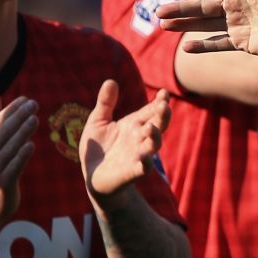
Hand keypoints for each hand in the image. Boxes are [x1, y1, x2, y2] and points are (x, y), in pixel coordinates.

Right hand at [0, 91, 37, 229]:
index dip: (11, 109)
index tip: (26, 99)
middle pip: (3, 132)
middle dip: (18, 117)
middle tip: (34, 104)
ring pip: (9, 147)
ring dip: (22, 133)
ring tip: (35, 119)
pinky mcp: (3, 182)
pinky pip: (13, 166)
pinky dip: (21, 156)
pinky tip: (30, 145)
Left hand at [81, 81, 170, 200]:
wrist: (93, 176)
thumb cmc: (99, 148)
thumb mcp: (98, 121)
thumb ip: (105, 103)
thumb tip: (111, 81)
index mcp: (134, 125)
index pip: (151, 111)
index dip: (159, 102)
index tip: (164, 93)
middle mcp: (139, 139)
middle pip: (157, 126)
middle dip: (162, 116)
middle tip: (164, 105)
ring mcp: (137, 155)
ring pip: (152, 146)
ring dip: (155, 138)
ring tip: (152, 128)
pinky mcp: (130, 172)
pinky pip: (141, 169)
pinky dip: (144, 165)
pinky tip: (145, 161)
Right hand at [155, 0, 257, 60]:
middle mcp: (233, 6)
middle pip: (200, 6)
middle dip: (179, 8)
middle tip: (158, 10)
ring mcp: (236, 24)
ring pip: (203, 24)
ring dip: (184, 25)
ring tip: (163, 25)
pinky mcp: (241, 42)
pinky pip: (217, 43)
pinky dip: (203, 46)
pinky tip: (185, 47)